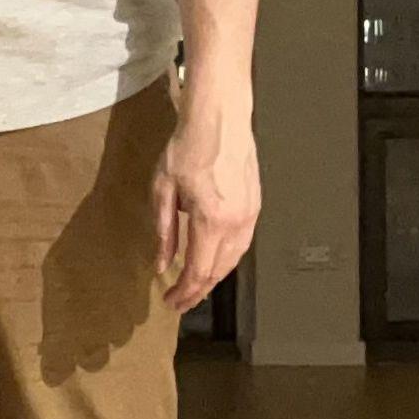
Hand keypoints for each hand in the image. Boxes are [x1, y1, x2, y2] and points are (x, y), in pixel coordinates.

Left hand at [151, 91, 260, 315]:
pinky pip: (243, 243)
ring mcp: (250, 214)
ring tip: (196, 285)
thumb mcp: (163, 188)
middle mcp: (237, 223)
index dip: (184, 293)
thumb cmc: (190, 145)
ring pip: (234, 260)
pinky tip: (215, 259)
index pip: (199, 271)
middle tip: (181, 301)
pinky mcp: (256, 205)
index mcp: (212, 220)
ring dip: (214, 277)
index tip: (171, 301)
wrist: (220, 116)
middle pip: (219, 271)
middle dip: (199, 291)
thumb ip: (164, 230)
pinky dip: (227, 259)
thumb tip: (162, 263)